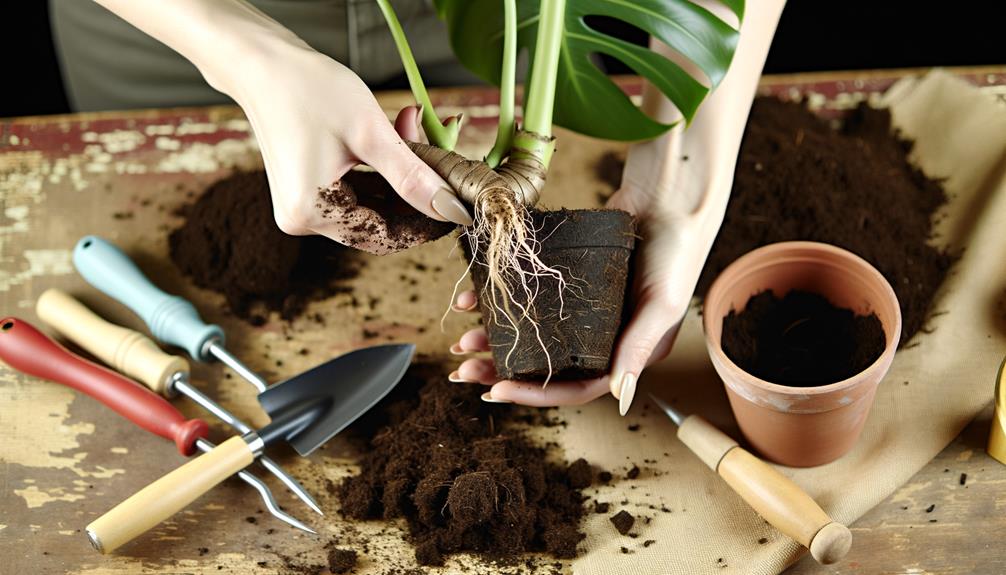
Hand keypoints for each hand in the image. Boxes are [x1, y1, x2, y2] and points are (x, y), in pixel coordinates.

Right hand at [93, 0, 471, 254]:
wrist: (261, 62)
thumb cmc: (308, 90)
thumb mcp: (370, 134)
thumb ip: (414, 178)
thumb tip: (452, 212)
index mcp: (312, 214)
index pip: (387, 235)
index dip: (426, 221)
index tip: (457, 199)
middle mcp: (303, 220)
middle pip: (380, 219)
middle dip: (413, 187)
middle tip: (437, 147)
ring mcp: (303, 206)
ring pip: (372, 203)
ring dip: (399, 173)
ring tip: (412, 128)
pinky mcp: (306, 190)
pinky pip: (355, 190)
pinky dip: (379, 169)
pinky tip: (395, 136)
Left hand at [447, 134, 714, 413]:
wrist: (670, 197)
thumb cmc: (677, 253)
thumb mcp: (661, 305)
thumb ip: (637, 348)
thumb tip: (618, 396)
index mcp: (625, 354)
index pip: (575, 388)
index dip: (534, 393)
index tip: (495, 390)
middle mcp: (601, 336)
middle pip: (545, 365)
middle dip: (502, 371)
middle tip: (463, 370)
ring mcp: (582, 308)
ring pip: (531, 333)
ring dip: (495, 337)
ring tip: (462, 340)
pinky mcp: (567, 279)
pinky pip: (529, 296)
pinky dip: (501, 298)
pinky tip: (472, 295)